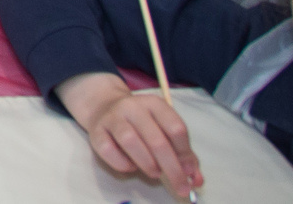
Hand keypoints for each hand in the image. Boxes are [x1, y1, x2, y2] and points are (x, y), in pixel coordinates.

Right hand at [57, 73, 203, 195]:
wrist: (103, 106)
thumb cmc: (141, 123)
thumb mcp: (163, 129)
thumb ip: (182, 154)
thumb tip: (196, 180)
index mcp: (154, 104)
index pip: (175, 128)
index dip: (185, 154)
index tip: (189, 172)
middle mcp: (132, 107)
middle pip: (156, 139)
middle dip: (172, 168)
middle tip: (180, 187)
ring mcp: (112, 118)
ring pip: (130, 141)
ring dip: (147, 163)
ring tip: (154, 173)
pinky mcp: (95, 131)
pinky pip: (108, 150)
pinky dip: (122, 164)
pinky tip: (131, 167)